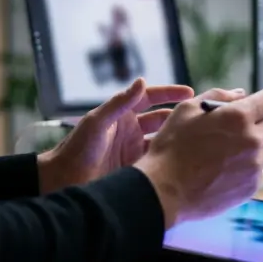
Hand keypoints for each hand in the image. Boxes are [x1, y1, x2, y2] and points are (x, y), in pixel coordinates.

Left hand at [38, 78, 193, 192]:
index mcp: (121, 115)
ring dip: (176, 137)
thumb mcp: (98, 121)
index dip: (169, 94)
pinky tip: (183, 159)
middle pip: (161, 119)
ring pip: (162, 140)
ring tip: (196, 137)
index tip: (189, 93)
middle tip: (199, 117)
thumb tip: (141, 81)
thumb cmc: (77, 148)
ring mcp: (134, 150)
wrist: (63, 181)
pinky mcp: (136, 168)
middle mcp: (130, 130)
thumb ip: (120, 102)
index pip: (150, 98)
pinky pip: (157, 161)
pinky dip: (169, 158)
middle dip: (178, 115)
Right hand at [134, 88, 262, 227]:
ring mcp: (254, 166)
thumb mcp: (187, 109)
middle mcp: (253, 140)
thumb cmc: (172, 147)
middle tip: (235, 131)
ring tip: (230, 152)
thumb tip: (241, 94)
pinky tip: (226, 170)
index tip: (251, 107)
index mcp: (239, 117)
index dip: (260, 101)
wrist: (165, 190)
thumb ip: (218, 96)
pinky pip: (259, 171)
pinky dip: (248, 168)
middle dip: (257, 123)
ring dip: (256, 146)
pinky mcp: (251, 186)